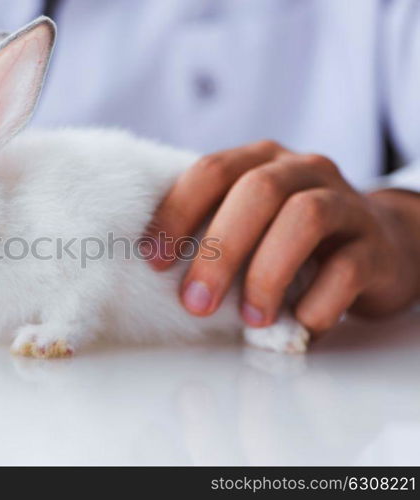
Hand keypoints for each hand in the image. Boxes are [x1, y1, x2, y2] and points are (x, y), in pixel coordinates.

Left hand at [146, 140, 419, 335]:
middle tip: (195, 302)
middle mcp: (303, 170)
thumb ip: (212, 230)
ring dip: (267, 273)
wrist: (380, 245)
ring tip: (250, 318)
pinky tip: (299, 322)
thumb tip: (155, 272)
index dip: (178, 212)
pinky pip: (347, 268)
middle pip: (257, 190)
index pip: (213, 171)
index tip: (156, 261)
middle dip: (219, 249)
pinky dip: (317, 302)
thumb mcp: (251, 223)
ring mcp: (346, 203)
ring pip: (305, 217)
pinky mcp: (376, 246)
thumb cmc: (292, 239)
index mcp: (261, 161)